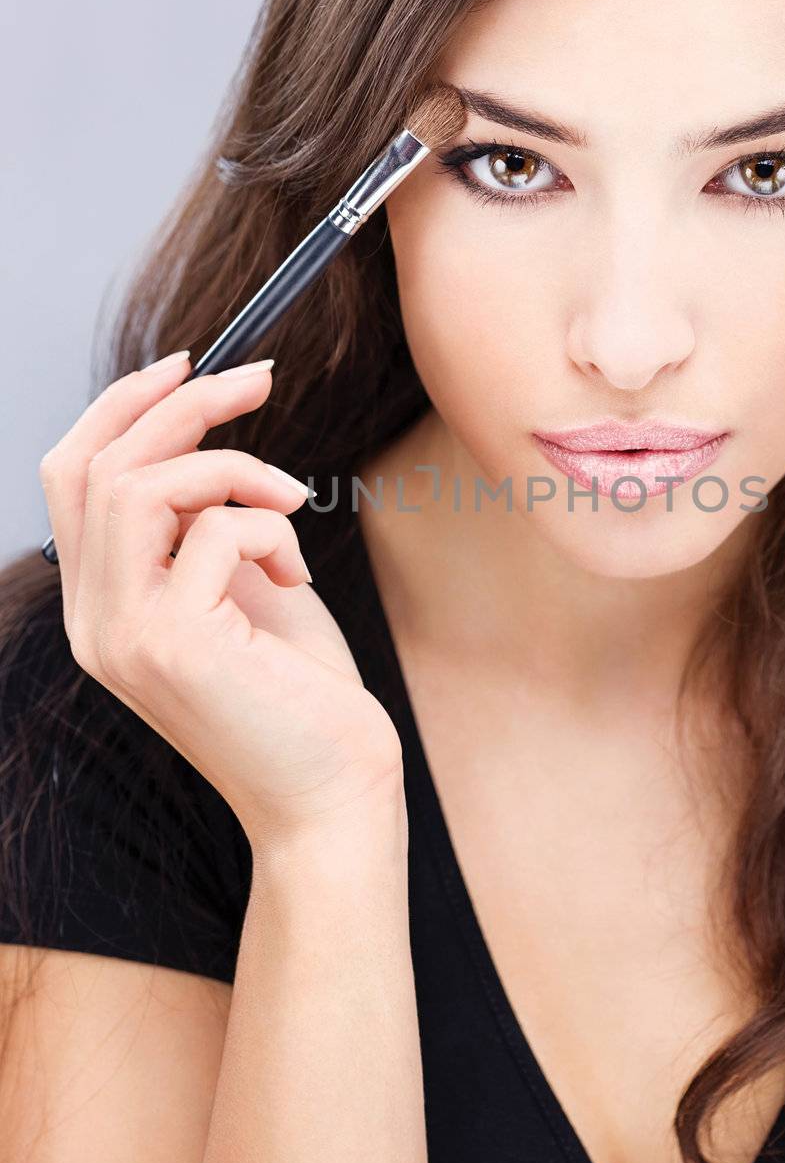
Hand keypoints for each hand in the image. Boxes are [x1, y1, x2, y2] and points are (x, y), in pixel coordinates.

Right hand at [39, 353, 403, 852]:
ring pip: (139, 485)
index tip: (192, 365)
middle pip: (97, 465)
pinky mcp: (175, 644)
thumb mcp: (245, 591)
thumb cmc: (303, 696)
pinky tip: (298, 574)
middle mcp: (97, 623)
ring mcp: (126, 636)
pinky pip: (215, 529)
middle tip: (261, 380)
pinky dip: (271, 527)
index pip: (72, 477)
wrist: (334, 797)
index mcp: (104, 608)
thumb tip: (204, 442)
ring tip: (293, 499)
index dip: (124, 406)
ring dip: (232, 465)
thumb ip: (209, 526)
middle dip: (185, 404)